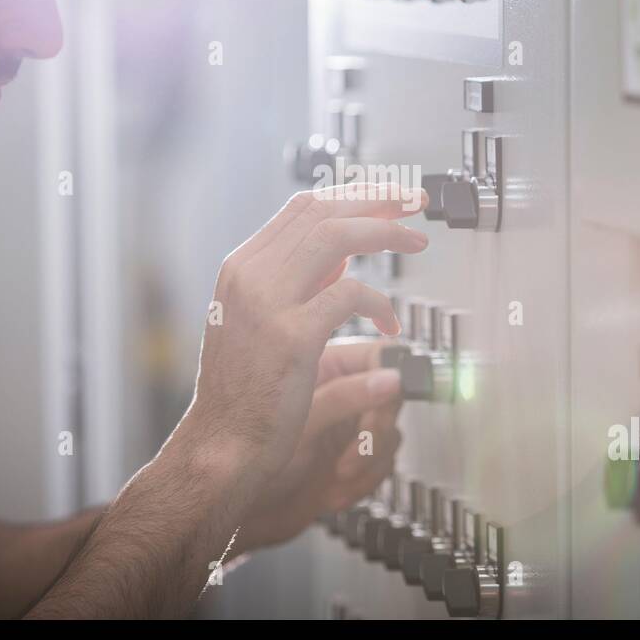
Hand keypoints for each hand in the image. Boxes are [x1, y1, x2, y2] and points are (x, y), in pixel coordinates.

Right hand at [186, 184, 426, 480]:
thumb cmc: (245, 391)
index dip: (352, 194)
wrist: (222, 444)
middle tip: (415, 201)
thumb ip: (296, 283)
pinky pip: (351, 295)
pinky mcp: (292, 336)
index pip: (302, 207)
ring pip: (338, 237)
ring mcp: (268, 303)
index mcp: (241, 267)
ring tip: (417, 241)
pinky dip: (380, 303)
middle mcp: (250, 275)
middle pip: (323, 211)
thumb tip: (340, 256)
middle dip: (378, 198)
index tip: (388, 196)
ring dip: (386, 232)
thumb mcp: (259, 321)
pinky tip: (391, 325)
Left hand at [234, 339, 404, 552]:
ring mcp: (342, 428)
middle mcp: (334, 394)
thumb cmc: (240, 453)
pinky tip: (333, 489)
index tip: (394, 392)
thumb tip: (392, 378)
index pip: (376, 357)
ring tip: (339, 473)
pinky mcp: (349, 461)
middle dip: (375, 427)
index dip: (388, 376)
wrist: (227, 501)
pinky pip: (383, 465)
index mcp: (319, 366)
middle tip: (356, 446)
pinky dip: (364, 481)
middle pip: (389, 396)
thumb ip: (349, 395)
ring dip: (369, 459)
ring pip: (391, 432)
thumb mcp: (301, 418)